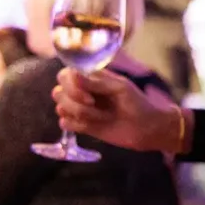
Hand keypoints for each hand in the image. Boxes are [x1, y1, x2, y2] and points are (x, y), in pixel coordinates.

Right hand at [53, 69, 179, 153]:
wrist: (147, 129)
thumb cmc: (137, 104)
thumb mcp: (120, 88)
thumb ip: (96, 82)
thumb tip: (72, 75)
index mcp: (92, 78)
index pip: (65, 75)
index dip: (71, 86)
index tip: (89, 97)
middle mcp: (83, 92)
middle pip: (58, 91)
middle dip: (73, 101)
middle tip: (93, 106)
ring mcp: (81, 109)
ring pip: (60, 107)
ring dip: (78, 114)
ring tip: (99, 118)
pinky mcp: (82, 125)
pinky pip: (64, 123)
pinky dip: (76, 125)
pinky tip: (91, 126)